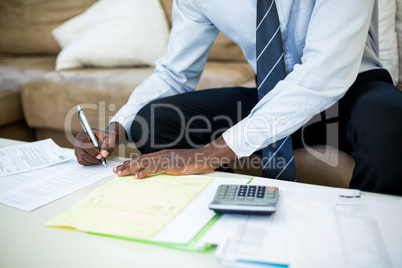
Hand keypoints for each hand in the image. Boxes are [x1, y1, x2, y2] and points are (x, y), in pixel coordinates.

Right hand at [74, 122, 125, 165]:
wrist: (107, 138)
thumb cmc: (108, 137)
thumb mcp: (111, 139)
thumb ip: (108, 145)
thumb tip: (103, 154)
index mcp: (86, 132)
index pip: (84, 142)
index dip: (91, 151)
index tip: (99, 156)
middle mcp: (79, 139)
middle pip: (82, 152)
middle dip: (93, 158)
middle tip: (101, 160)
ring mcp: (77, 146)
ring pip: (81, 158)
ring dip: (91, 161)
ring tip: (99, 160)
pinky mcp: (77, 153)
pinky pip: (81, 161)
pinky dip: (89, 162)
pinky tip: (95, 160)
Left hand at [113, 136, 236, 178]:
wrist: (205, 157)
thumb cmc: (194, 161)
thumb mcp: (178, 164)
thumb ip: (168, 166)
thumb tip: (160, 172)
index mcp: (163, 154)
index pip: (143, 158)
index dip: (131, 163)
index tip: (121, 168)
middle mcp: (162, 155)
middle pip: (140, 160)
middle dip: (126, 166)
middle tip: (115, 171)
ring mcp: (166, 158)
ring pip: (144, 163)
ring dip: (131, 169)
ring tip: (120, 174)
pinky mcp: (171, 164)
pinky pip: (155, 168)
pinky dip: (145, 172)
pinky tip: (137, 177)